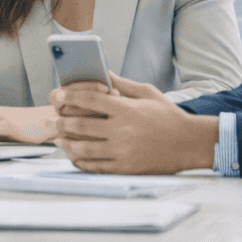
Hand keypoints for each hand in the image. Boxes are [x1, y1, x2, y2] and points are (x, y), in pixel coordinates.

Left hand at [49, 73, 218, 173]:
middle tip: (50, 120)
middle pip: (81, 125)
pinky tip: (75, 157)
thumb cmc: (169, 116)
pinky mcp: (125, 168)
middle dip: (61, 122)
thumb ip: (123, 84)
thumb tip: (103, 72)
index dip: (70, 96)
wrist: (190, 143)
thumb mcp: (148, 93)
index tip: (57, 95)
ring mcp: (122, 152)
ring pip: (84, 149)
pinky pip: (96, 167)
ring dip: (68, 144)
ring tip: (60, 140)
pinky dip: (82, 162)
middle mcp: (122, 131)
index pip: (90, 99)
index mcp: (126, 109)